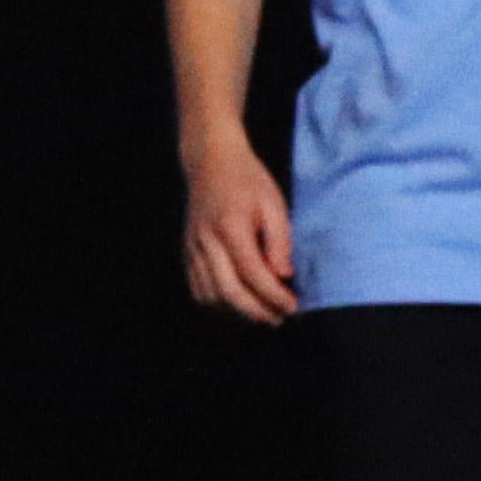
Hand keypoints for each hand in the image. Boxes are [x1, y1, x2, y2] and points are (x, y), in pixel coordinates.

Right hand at [181, 130, 297, 325]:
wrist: (211, 162)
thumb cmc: (248, 181)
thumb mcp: (274, 203)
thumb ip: (280, 241)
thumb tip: (284, 276)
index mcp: (230, 226)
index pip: (253, 273)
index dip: (274, 296)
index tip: (293, 306)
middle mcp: (207, 241)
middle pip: (229, 291)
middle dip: (257, 312)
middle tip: (280, 318)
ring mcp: (193, 248)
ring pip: (211, 296)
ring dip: (237, 313)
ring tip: (263, 315)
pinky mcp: (187, 253)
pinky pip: (198, 289)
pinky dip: (218, 304)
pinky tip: (238, 304)